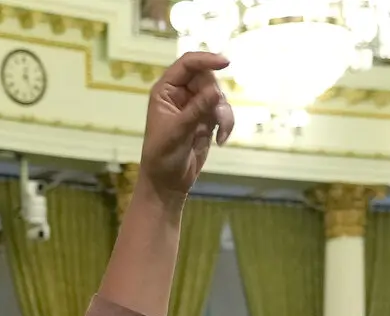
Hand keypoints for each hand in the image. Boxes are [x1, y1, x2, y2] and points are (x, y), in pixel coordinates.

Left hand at [137, 52, 233, 204]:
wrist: (168, 182)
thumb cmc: (163, 156)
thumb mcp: (178, 131)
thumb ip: (197, 109)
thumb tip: (216, 91)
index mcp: (166, 90)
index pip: (187, 64)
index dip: (206, 59)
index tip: (226, 63)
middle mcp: (180, 93)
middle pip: (207, 78)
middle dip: (216, 97)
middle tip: (217, 117)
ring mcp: (195, 106)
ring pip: (218, 96)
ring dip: (224, 114)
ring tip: (220, 134)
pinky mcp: (207, 119)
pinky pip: (224, 112)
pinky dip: (227, 124)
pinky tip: (221, 140)